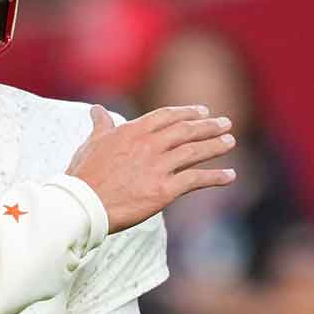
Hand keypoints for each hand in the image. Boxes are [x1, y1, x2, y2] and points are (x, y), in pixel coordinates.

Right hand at [67, 105, 235, 233]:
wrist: (84, 204)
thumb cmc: (84, 175)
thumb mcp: (92, 143)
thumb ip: (101, 125)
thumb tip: (98, 109)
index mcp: (132, 132)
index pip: (167, 116)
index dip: (187, 112)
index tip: (202, 111)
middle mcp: (149, 145)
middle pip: (186, 131)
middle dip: (208, 126)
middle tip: (225, 124)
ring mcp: (158, 167)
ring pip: (194, 151)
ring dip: (215, 146)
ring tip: (230, 142)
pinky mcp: (164, 190)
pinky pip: (196, 180)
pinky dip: (215, 177)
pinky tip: (230, 175)